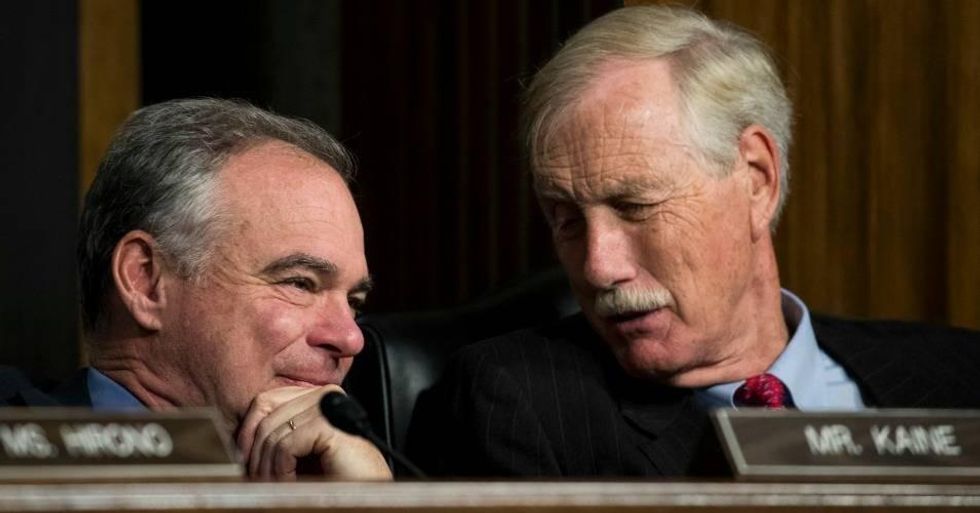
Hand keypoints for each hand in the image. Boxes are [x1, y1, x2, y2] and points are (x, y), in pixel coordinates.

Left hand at [236, 385, 391, 480]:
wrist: (367, 492)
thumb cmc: (338, 476)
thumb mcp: (299, 450)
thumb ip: (277, 435)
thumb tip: (237, 440)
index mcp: (316, 395)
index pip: (265, 400)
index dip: (248, 430)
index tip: (245, 459)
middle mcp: (324, 393)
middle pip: (265, 414)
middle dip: (255, 451)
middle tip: (257, 478)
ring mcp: (328, 405)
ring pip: (272, 433)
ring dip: (268, 467)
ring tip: (277, 484)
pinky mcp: (328, 424)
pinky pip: (285, 445)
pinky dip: (282, 470)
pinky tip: (292, 481)